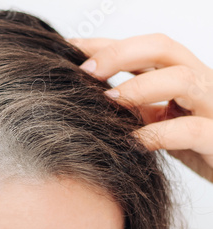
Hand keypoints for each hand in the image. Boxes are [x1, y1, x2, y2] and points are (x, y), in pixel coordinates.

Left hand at [69, 33, 212, 181]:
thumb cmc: (191, 143)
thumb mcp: (156, 119)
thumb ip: (132, 105)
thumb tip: (86, 95)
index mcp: (180, 75)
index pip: (142, 47)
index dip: (106, 44)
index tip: (69, 48)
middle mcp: (199, 83)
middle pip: (163, 48)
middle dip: (120, 54)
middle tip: (87, 72)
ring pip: (182, 80)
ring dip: (139, 87)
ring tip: (109, 100)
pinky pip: (192, 130)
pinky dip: (158, 134)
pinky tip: (133, 141)